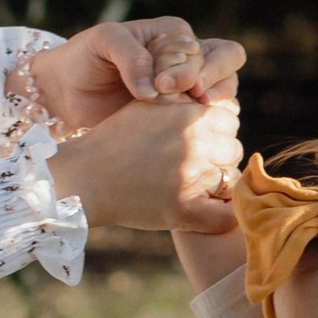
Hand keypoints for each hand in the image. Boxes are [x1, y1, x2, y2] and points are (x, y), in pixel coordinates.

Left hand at [35, 16, 243, 133]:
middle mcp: (189, 61)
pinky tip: (180, 135)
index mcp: (176, 36)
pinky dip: (201, 128)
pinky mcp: (177, 120)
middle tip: (192, 96)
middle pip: (230, 65)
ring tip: (184, 118)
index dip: (194, 67)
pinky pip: (206, 123)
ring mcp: (186, 93)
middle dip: (216, 82)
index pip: (210, 47)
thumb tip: (153, 91)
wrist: (65, 92)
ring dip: (212, 107)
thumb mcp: (104, 42)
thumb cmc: (84, 58)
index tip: (163, 84)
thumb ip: (132, 57)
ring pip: (225, 96)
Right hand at [50, 90, 239, 232]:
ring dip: (218, 182)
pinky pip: (225, 218)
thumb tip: (226, 105)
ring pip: (231, 180)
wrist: (84, 176)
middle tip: (191, 163)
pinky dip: (223, 215)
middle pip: (233, 148)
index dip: (215, 129)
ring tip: (191, 182)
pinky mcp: (184, 210)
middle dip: (217, 154)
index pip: (229, 120)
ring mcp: (192, 178)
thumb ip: (185, 99)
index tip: (198, 139)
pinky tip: (208, 209)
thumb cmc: (116, 139)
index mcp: (191, 116)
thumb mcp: (150, 104)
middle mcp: (196, 144)